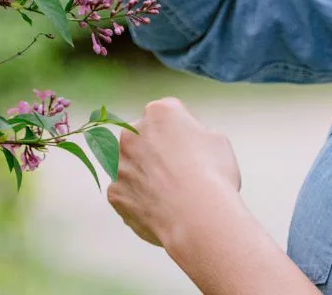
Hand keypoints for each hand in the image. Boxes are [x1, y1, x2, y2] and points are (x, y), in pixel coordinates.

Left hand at [104, 96, 241, 249]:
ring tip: (171, 196)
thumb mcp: (216, 140)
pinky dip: (139, 201)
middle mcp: (131, 133)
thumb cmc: (212, 177)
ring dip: (144, 176)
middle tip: (178, 172)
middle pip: (142, 138)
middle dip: (155, 151)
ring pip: (131, 167)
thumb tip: (189, 144)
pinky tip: (160, 210)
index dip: (182, 133)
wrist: (197, 218)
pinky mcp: (114, 193)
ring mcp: (119, 165)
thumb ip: (195, 134)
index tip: (192, 149)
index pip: (167, 115)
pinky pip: (127, 194)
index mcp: (159, 112)